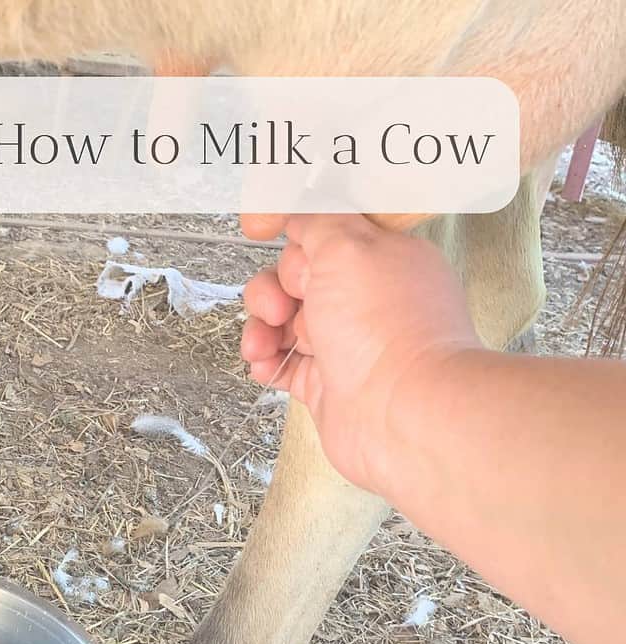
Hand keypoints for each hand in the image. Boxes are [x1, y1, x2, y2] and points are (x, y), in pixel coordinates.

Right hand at [241, 214, 480, 493]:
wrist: (400, 414)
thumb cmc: (386, 330)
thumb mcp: (348, 246)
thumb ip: (319, 220)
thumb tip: (300, 212)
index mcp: (380, 259)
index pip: (325, 234)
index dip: (294, 236)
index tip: (261, 230)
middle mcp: (364, 300)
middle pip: (296, 278)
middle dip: (274, 288)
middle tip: (283, 305)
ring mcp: (344, 344)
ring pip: (284, 321)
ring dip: (261, 327)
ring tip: (263, 342)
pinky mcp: (326, 383)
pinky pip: (282, 363)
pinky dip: (266, 361)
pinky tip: (263, 364)